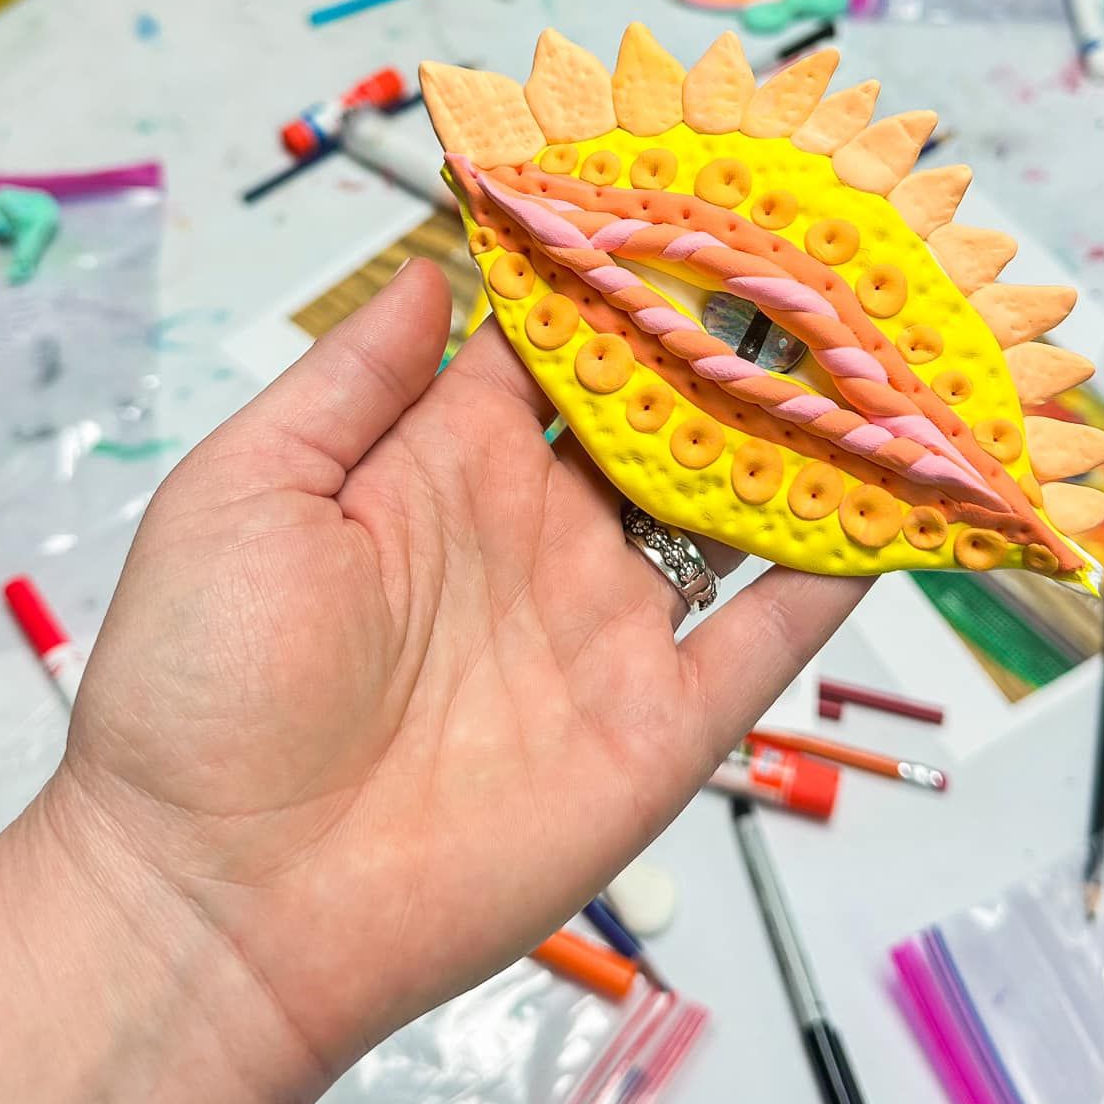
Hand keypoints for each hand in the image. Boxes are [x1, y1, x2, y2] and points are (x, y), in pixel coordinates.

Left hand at [59, 263, 867, 1073]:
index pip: (562, 346)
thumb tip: (430, 265)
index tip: (695, 201)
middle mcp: (544, 533)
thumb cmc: (202, 686)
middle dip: (742, 346)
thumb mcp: (247, 492)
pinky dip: (836, 578)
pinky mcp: (655, 729)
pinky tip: (900, 505)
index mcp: (451, 465)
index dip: (622, 279)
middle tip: (830, 262)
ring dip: (808, 445)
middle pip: (670, 416)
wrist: (222, 901)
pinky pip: (766, 642)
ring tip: (890, 361)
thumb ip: (350, 381)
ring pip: (737, 514)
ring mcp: (606, 629)